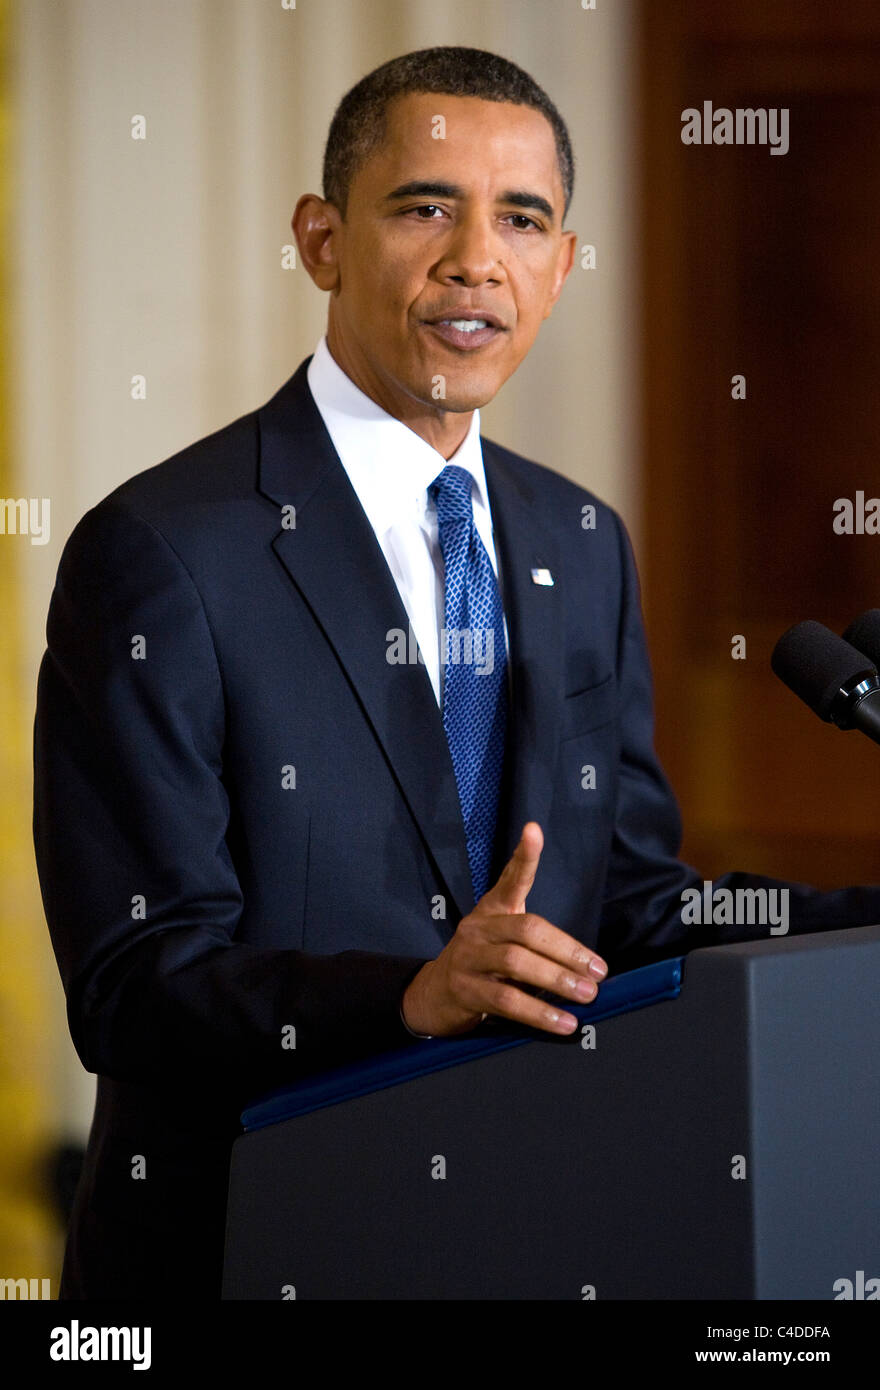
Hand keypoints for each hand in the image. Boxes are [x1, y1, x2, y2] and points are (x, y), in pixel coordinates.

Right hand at [401, 822, 606, 1036]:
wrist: (432, 995)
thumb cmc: (482, 965)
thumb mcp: (503, 942)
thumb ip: (537, 943)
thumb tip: (587, 965)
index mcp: (492, 910)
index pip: (511, 879)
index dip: (524, 856)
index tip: (534, 832)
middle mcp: (478, 928)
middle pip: (527, 930)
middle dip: (567, 951)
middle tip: (597, 971)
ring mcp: (468, 958)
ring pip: (517, 964)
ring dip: (557, 980)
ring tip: (586, 994)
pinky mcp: (464, 990)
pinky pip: (507, 1001)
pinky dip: (539, 1013)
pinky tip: (563, 1022)